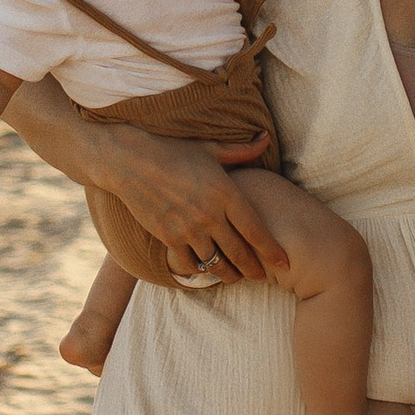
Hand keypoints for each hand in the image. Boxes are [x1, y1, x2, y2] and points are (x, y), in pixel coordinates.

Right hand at [92, 135, 295, 284]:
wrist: (129, 161)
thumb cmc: (173, 151)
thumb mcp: (210, 148)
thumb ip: (241, 150)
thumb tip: (266, 137)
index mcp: (226, 194)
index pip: (256, 230)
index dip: (272, 251)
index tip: (284, 263)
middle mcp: (209, 215)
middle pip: (239, 253)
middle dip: (253, 269)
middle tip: (261, 277)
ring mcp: (188, 229)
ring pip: (216, 262)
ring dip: (228, 273)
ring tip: (234, 277)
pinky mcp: (168, 238)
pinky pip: (189, 263)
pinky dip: (199, 270)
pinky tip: (205, 270)